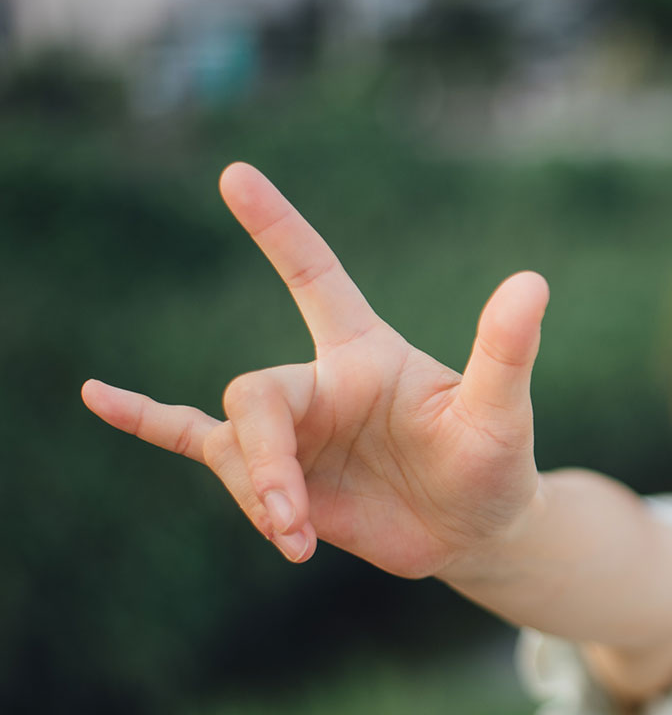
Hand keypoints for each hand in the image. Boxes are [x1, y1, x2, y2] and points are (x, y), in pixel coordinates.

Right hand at [82, 162, 548, 578]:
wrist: (476, 528)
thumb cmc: (495, 462)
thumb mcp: (503, 412)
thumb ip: (507, 350)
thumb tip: (533, 281)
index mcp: (366, 352)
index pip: (315, 275)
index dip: (279, 228)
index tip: (236, 174)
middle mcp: (322, 383)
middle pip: (255, 396)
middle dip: (264, 460)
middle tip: (291, 518)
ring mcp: (294, 430)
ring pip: (233, 445)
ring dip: (256, 496)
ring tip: (295, 539)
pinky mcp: (276, 476)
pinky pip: (195, 440)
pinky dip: (147, 420)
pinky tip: (96, 397)